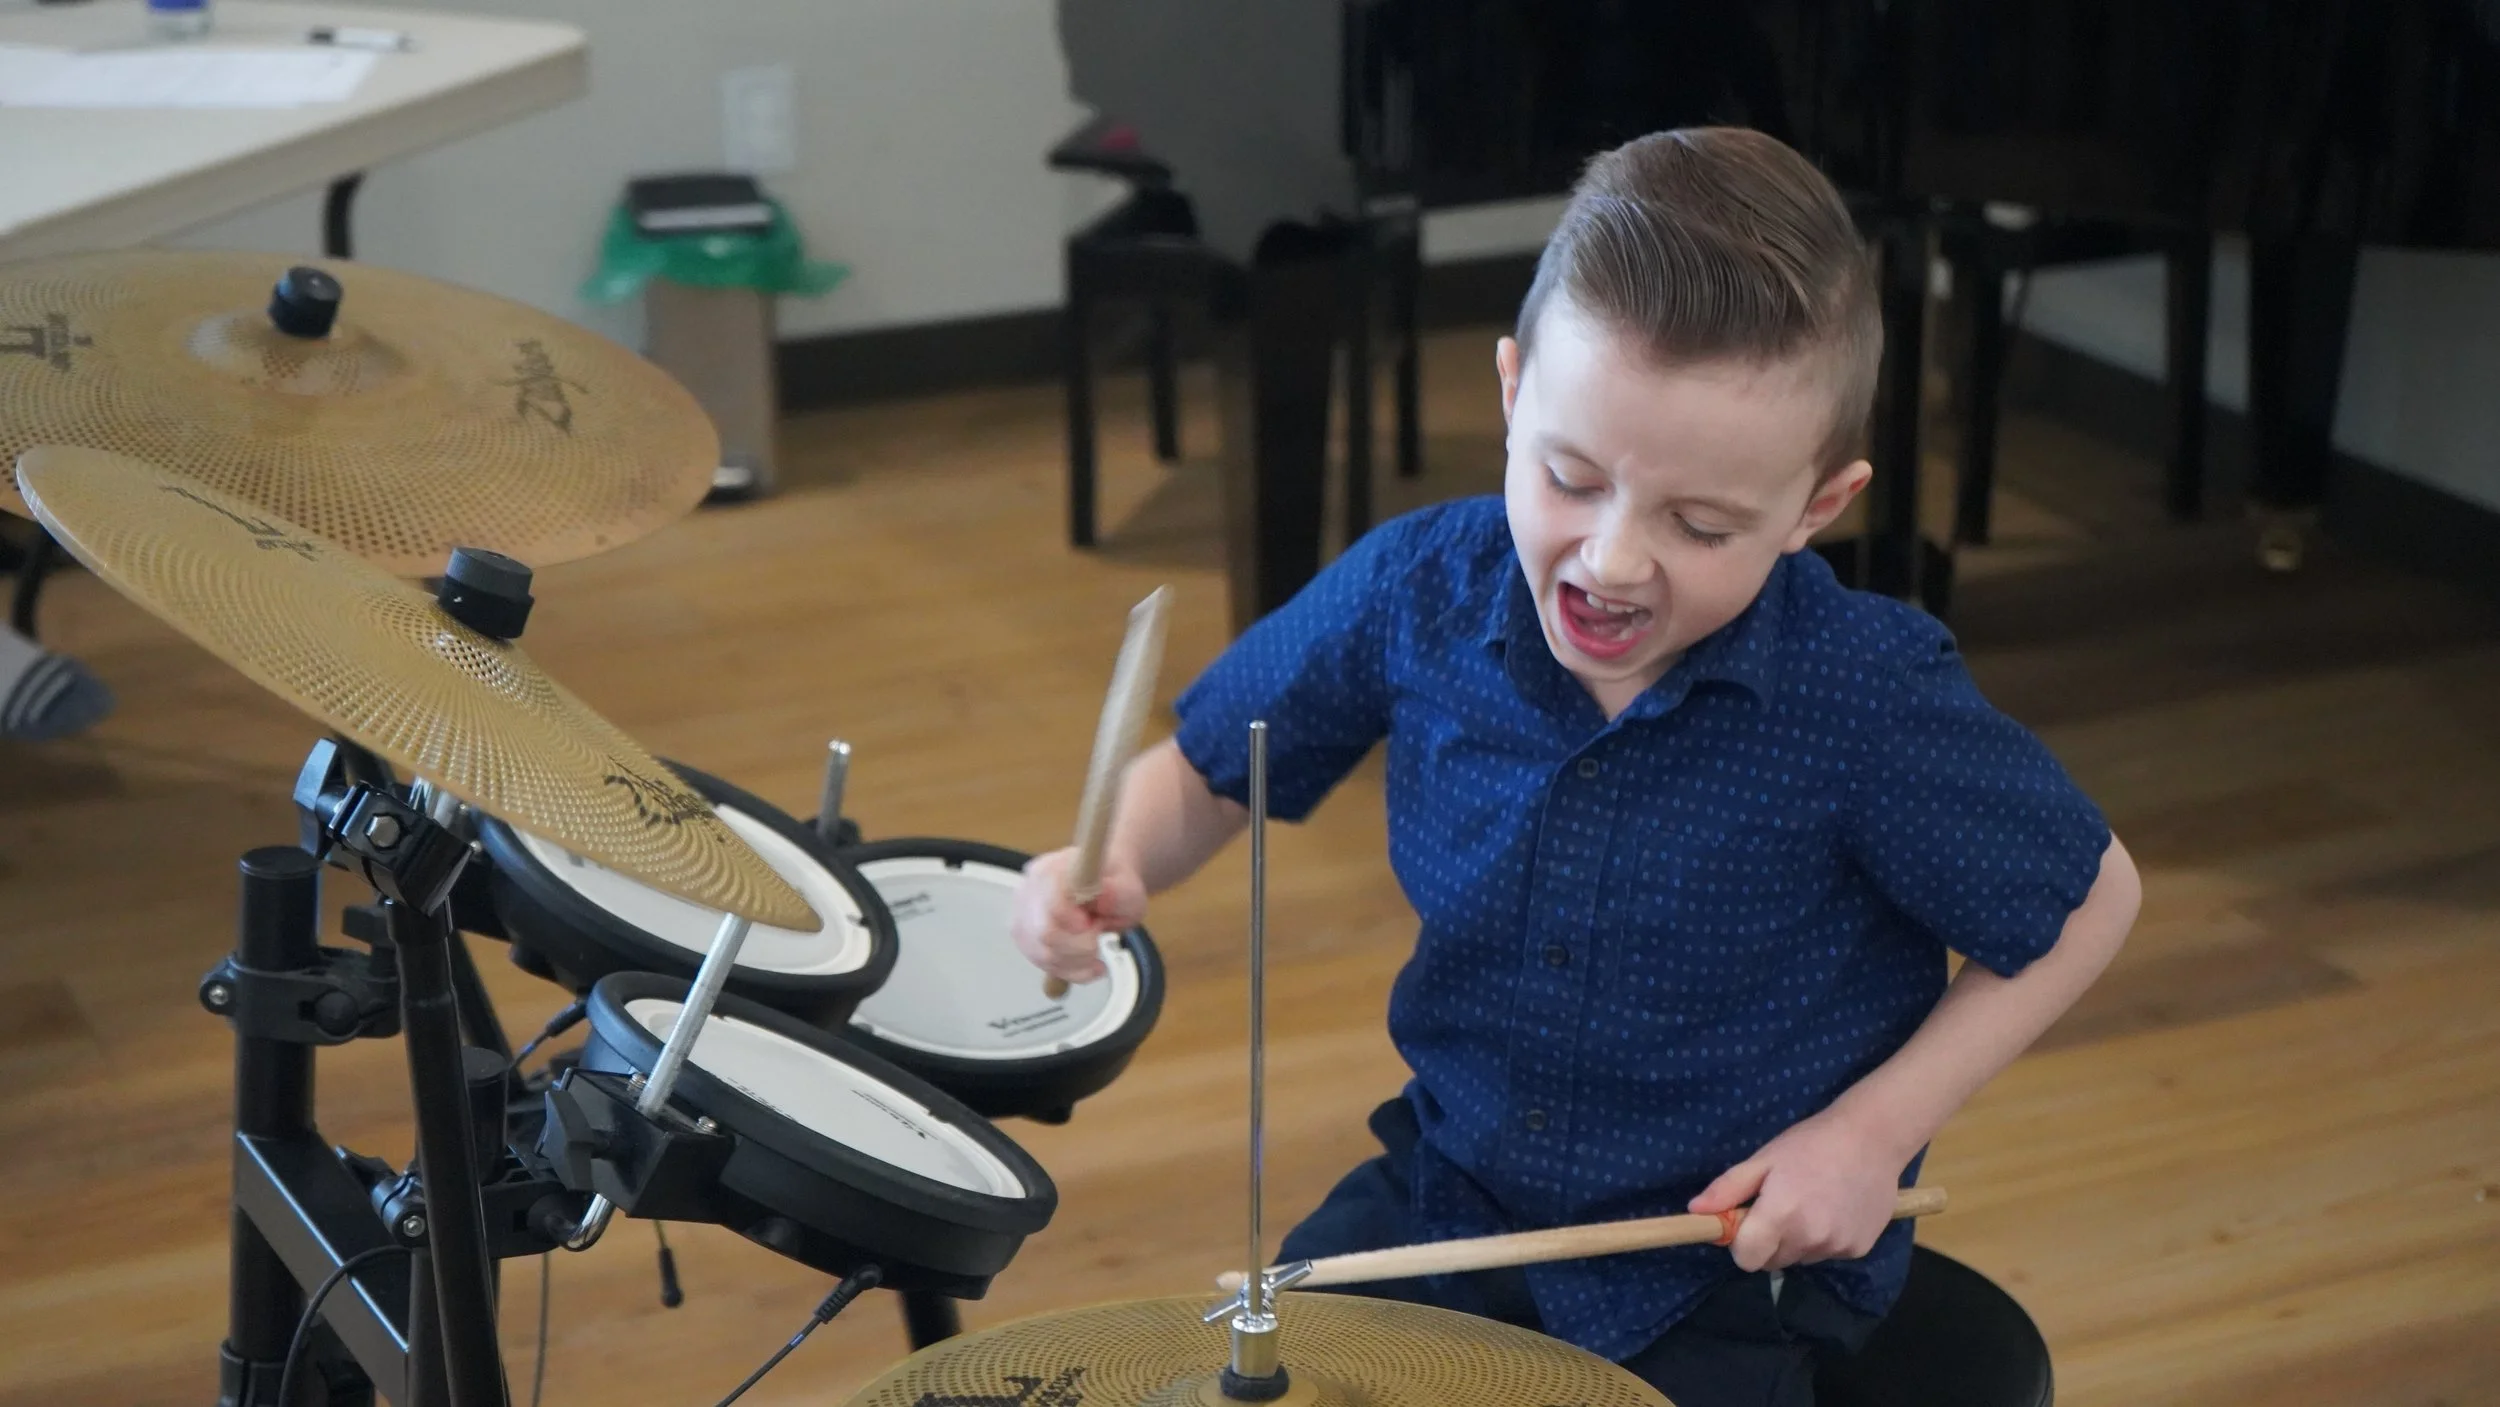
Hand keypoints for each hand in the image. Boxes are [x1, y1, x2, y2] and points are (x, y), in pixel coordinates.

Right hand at [1011, 846, 1145, 983]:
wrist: (1105, 886)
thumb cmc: (1113, 884)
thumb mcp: (1128, 886)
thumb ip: (1120, 892)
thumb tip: (1104, 899)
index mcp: (1051, 870)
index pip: (1051, 902)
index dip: (1073, 922)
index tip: (1095, 926)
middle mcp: (1029, 892)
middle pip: (1045, 934)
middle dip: (1080, 946)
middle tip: (1098, 934)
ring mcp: (1024, 918)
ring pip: (1044, 955)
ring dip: (1078, 961)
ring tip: (1096, 947)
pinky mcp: (1026, 940)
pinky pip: (1045, 966)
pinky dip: (1072, 971)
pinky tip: (1089, 964)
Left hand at [1688, 1110, 1910, 1272]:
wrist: (1872, 1139)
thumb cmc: (1810, 1144)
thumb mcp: (1764, 1160)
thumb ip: (1728, 1189)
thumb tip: (1694, 1211)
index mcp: (1780, 1216)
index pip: (1746, 1260)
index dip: (1741, 1244)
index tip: (1747, 1222)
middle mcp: (1809, 1238)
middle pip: (1772, 1262)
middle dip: (1768, 1242)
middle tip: (1780, 1206)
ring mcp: (1836, 1247)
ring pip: (1800, 1259)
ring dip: (1797, 1240)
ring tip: (1811, 1203)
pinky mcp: (1858, 1249)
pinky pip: (1828, 1253)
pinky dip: (1825, 1239)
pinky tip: (1834, 1209)